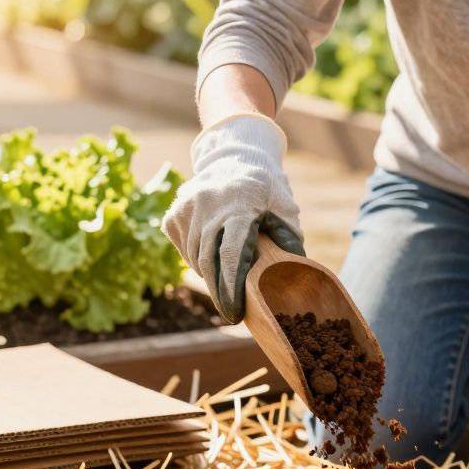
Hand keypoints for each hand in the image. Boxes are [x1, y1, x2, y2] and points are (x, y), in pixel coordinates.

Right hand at [162, 113, 304, 322]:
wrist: (235, 156)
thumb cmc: (267, 190)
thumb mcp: (285, 209)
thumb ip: (289, 240)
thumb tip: (294, 274)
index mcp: (239, 204)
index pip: (230, 253)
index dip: (231, 287)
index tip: (235, 312)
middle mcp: (208, 204)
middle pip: (208, 261)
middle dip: (219, 290)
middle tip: (230, 310)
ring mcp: (187, 208)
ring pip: (193, 257)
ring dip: (209, 274)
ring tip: (224, 281)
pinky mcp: (174, 213)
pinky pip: (183, 248)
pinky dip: (195, 259)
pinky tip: (210, 256)